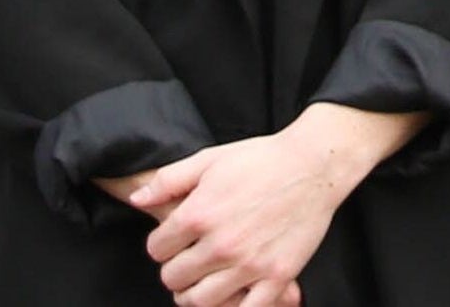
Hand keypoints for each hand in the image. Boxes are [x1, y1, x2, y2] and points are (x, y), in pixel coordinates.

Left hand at [134, 133, 339, 306]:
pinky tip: (233, 291)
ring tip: (204, 279)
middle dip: (176, 269)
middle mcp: (221, 245)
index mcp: (199, 215)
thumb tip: (136, 200)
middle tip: (189, 259)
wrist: (313, 165)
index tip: (175, 239)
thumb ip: (168, 181)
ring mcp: (250, 265)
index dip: (162, 244)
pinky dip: (234, 306)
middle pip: (174, 279)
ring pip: (201, 302)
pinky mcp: (277, 277)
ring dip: (196, 293)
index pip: (156, 250)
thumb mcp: (209, 159)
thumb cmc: (260, 159)